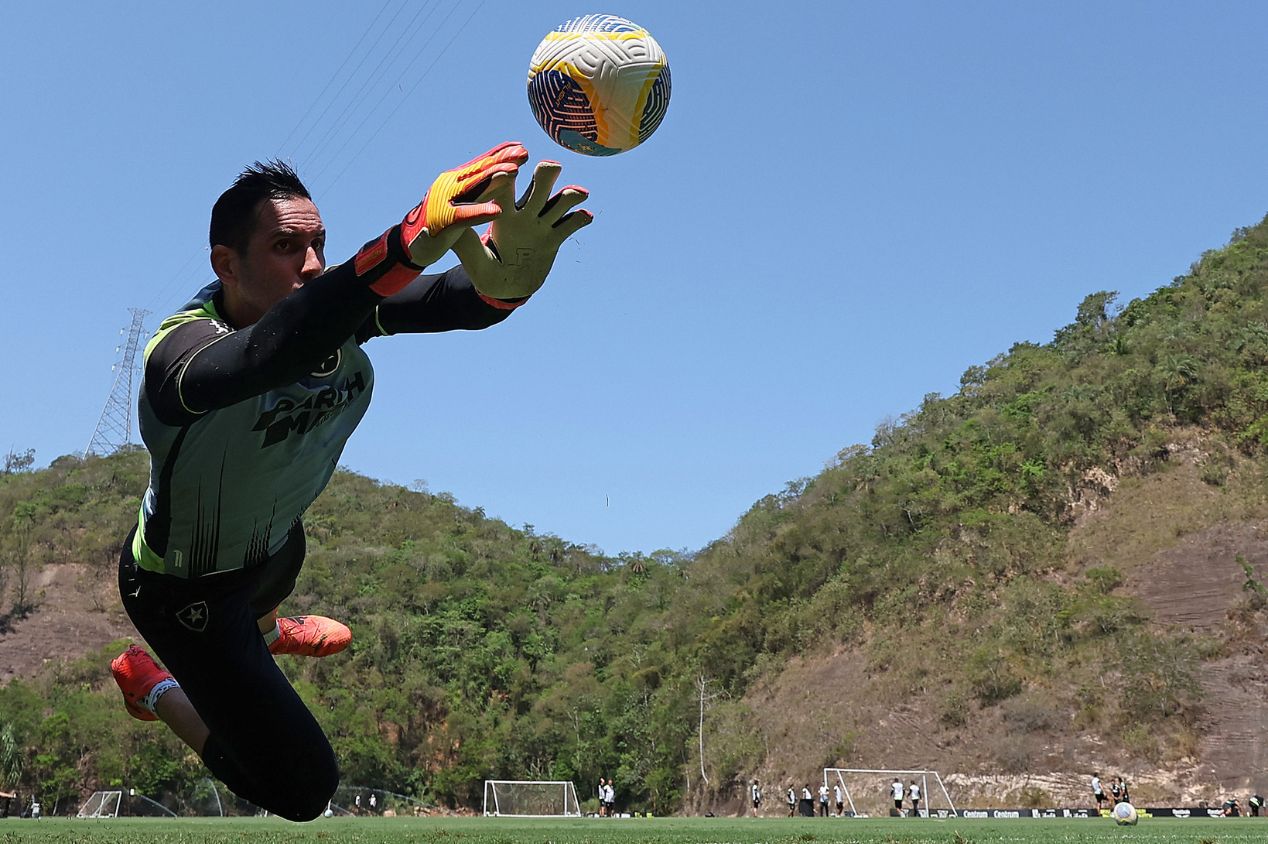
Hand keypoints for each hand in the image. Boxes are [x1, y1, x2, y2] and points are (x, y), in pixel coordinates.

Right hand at [401, 142, 528, 268]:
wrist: (412, 244)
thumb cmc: (442, 223)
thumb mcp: (463, 203)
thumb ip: (481, 189)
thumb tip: (507, 175)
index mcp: (455, 181)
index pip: (480, 164)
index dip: (500, 154)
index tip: (521, 147)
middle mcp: (449, 186)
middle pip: (479, 171)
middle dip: (502, 160)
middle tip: (524, 152)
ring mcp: (444, 202)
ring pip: (473, 188)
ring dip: (494, 179)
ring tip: (514, 172)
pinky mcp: (442, 222)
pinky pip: (464, 216)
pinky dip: (480, 212)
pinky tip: (497, 212)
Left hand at [452, 160, 592, 299]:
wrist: (505, 289)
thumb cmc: (485, 273)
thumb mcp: (474, 261)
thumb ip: (467, 244)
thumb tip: (452, 227)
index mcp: (503, 213)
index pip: (505, 188)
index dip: (508, 176)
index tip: (512, 168)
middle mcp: (524, 213)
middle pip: (539, 185)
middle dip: (546, 174)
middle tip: (550, 168)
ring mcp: (541, 224)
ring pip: (560, 201)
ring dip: (569, 194)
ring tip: (577, 194)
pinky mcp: (554, 238)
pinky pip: (571, 225)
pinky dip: (580, 218)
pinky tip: (586, 217)